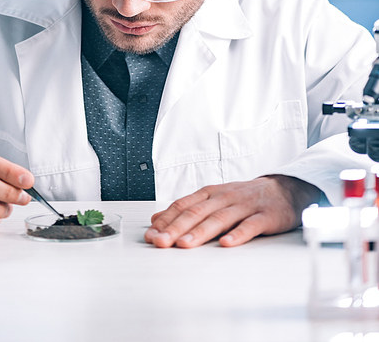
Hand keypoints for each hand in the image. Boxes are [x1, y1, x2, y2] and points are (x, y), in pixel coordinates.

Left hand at [145, 176, 320, 248]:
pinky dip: (237, 234)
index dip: (166, 220)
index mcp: (210, 194)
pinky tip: (226, 244)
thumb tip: (156, 220)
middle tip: (160, 242)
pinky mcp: (264, 216)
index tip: (151, 234)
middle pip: (197, 212)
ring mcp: (244, 206)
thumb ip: (187, 209)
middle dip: (176, 228)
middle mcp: (224, 197)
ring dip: (200, 232)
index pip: (183, 205)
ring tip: (185, 244)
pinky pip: (250, 226)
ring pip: (219, 219)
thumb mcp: (214, 199)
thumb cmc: (244, 197)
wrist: (283, 189)